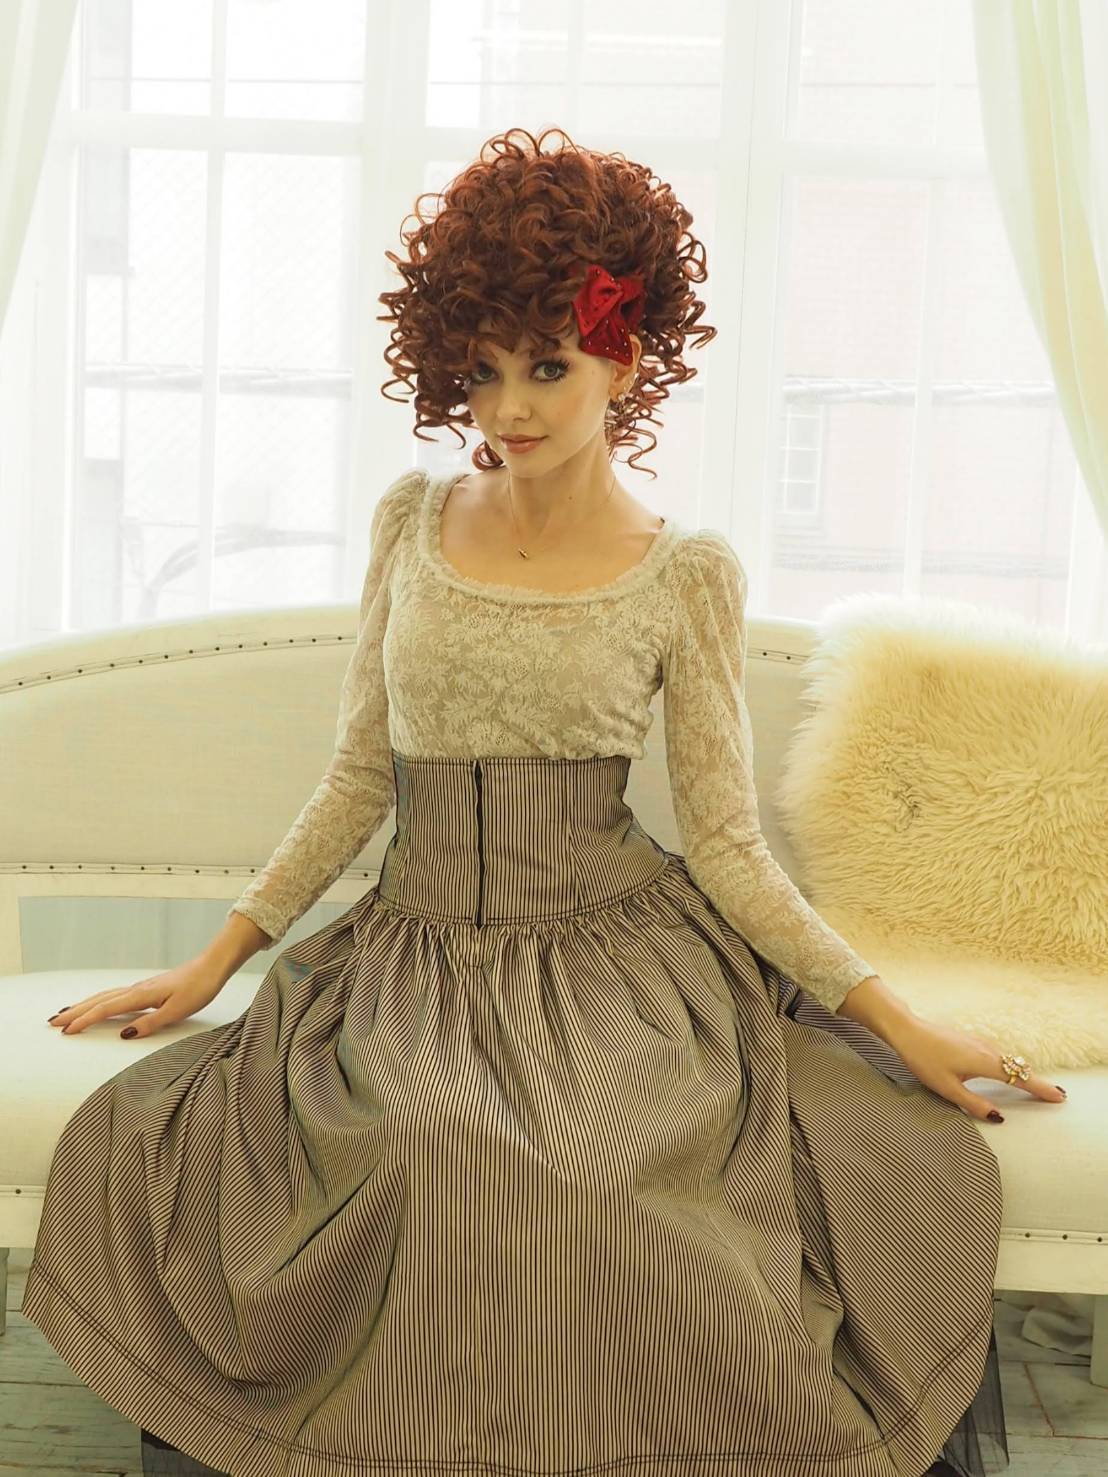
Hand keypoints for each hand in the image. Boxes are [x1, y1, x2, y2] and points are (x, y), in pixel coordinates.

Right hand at [46, 956, 228, 1039]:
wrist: (212, 966)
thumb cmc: (199, 988)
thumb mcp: (178, 1010)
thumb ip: (150, 1023)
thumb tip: (124, 1034)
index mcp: (141, 995)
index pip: (106, 1009)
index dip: (85, 1021)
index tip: (66, 1032)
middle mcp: (136, 989)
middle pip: (99, 1000)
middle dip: (75, 1012)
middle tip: (52, 1022)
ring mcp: (140, 987)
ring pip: (105, 996)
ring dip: (84, 1005)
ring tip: (66, 1013)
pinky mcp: (147, 988)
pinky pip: (115, 994)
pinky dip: (100, 1000)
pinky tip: (98, 1004)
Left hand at [883, 1014, 1067, 1121]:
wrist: (908, 1030)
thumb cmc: (924, 1059)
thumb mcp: (947, 1088)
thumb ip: (973, 1103)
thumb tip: (998, 1116)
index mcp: (984, 1063)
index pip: (1020, 1078)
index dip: (1040, 1088)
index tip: (1059, 1096)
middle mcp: (987, 1050)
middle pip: (1019, 1068)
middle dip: (1037, 1081)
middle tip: (1056, 1095)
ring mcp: (980, 1042)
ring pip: (1009, 1060)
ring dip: (1024, 1073)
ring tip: (1037, 1086)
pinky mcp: (972, 1040)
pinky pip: (999, 1054)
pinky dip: (1010, 1065)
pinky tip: (1009, 1071)